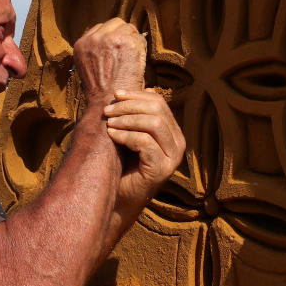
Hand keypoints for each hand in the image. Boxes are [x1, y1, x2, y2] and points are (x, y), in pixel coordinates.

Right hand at [73, 18, 146, 106]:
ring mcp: (109, 39)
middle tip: (129, 51)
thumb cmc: (102, 92)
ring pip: (128, 28)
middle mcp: (93, 38)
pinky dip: (142, 48)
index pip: (101, 28)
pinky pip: (139, 37)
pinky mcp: (125, 42)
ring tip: (133, 58)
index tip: (118, 49)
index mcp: (81, 45)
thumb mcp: (90, 68)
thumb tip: (113, 44)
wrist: (107, 103)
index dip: (112, 37)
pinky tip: (138, 61)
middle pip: (115, 23)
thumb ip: (97, 52)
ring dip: (133, 40)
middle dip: (123, 34)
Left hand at [104, 89, 184, 204]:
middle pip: (157, 110)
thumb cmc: (122, 165)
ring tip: (108, 123)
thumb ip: (136, 115)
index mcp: (173, 133)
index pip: (159, 102)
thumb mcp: (130, 134)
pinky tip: (112, 136)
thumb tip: (141, 86)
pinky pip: (145, 142)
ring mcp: (172, 158)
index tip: (115, 94)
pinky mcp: (162, 170)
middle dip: (129, 106)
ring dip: (127, 119)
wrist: (117, 199)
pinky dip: (126, 135)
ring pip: (154, 124)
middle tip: (107, 110)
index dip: (136, 95)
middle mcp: (178, 144)